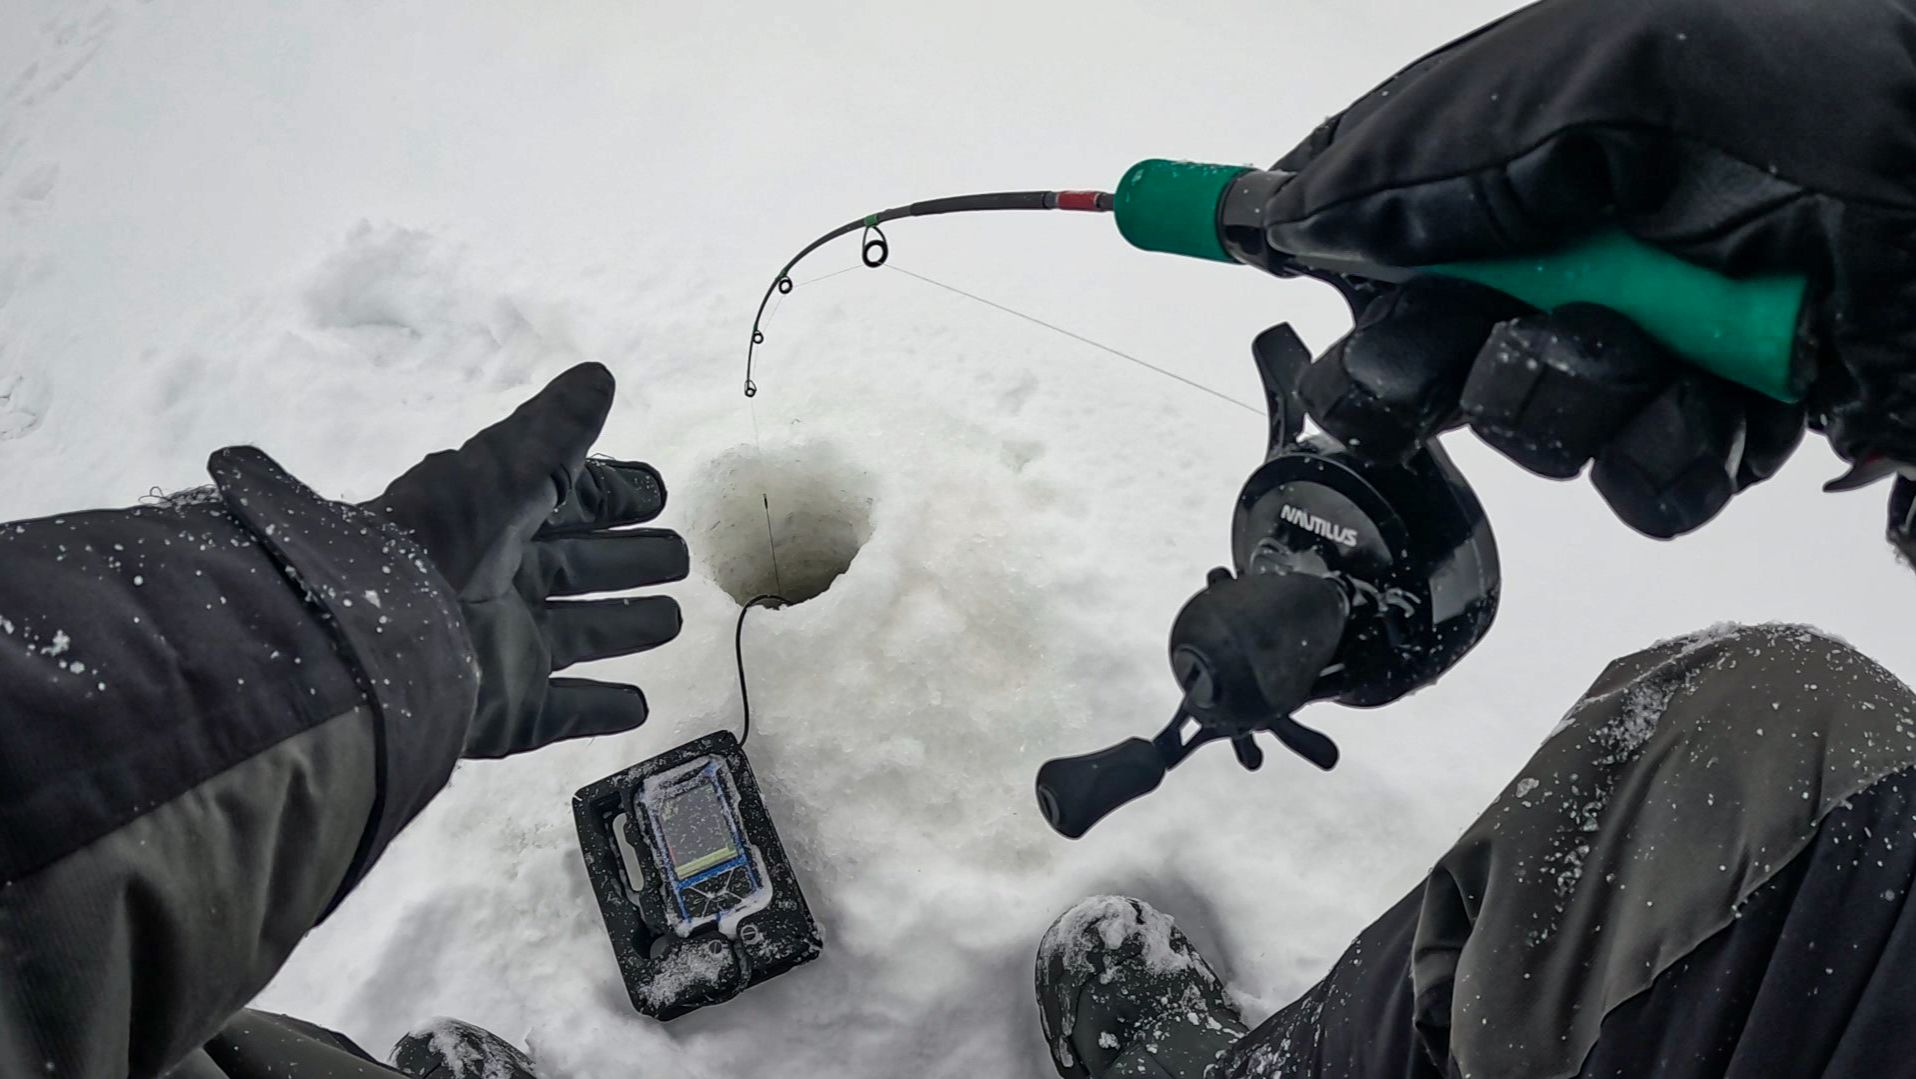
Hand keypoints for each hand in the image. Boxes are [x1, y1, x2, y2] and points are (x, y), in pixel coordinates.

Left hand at [369, 363, 686, 756]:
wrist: (380, 635)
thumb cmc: (445, 539)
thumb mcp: (505, 467)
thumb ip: (556, 430)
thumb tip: (599, 375)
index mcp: (496, 522)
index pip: (565, 504)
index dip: (611, 498)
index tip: (658, 496)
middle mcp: (502, 583)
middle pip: (578, 568)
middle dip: (627, 560)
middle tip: (679, 557)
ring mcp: (507, 648)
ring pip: (581, 634)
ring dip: (625, 627)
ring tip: (673, 620)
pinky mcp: (511, 709)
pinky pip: (564, 712)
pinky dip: (601, 710)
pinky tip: (639, 705)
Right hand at [1257, 0, 1915, 535]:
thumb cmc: (1810, 96)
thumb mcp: (1594, 83)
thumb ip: (1423, 155)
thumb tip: (1285, 208)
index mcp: (1539, 146)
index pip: (1382, 201)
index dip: (1301, 230)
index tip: (1195, 232)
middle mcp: (1584, 241)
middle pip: (1426, 340)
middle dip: (1417, 363)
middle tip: (1430, 359)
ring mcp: (1655, 333)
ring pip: (1527, 427)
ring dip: (1564, 401)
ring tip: (1641, 350)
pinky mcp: (1728, 413)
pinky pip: (1639, 484)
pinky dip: (1666, 455)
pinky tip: (1716, 402)